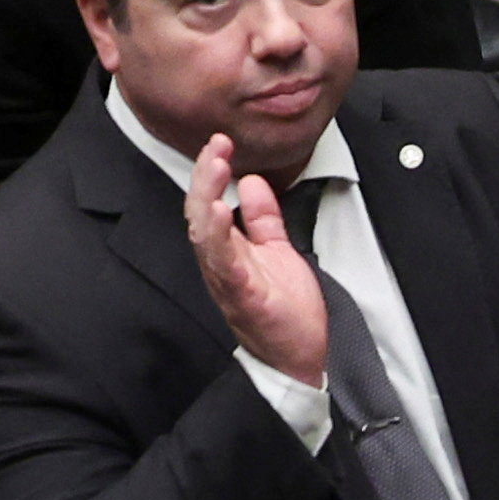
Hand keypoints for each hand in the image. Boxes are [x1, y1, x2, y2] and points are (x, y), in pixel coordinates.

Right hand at [186, 131, 325, 388]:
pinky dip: (219, 238)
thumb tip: (251, 181)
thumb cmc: (285, 311)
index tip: (219, 141)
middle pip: (199, 215)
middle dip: (203, 177)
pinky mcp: (244, 298)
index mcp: (227, 252)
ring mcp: (229, 283)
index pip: (207, 204)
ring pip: (205, 237)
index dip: (208, 172)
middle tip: (214, 146)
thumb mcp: (276, 250)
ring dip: (206, 200)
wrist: (300, 358)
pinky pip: (225, 265)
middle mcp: (220, 266)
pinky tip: (220, 213)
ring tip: (212, 170)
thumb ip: (262, 218)